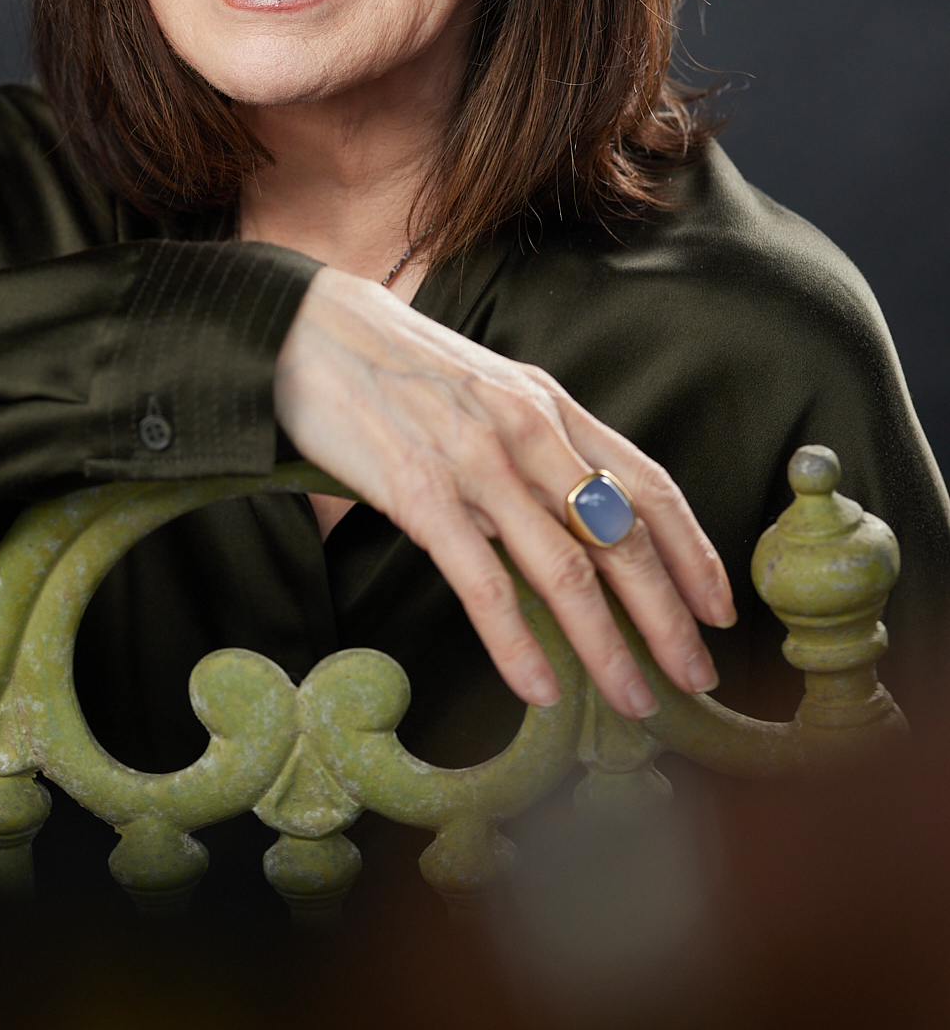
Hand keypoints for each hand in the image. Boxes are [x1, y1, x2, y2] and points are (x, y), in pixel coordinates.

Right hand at [272, 266, 735, 718]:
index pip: (649, 484)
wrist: (308, 329)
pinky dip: (518, 644)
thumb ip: (537, 445)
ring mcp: (477, 462)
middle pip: (622, 537)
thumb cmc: (399, 365)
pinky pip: (484, 585)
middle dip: (669, 616)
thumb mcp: (489, 389)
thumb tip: (580, 518)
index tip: (721, 608)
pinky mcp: (420, 493)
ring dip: (608, 646)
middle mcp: (529, 431)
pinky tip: (539, 688)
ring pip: (565, 569)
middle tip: (698, 677)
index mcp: (551, 405)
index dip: (694, 551)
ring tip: (635, 700)